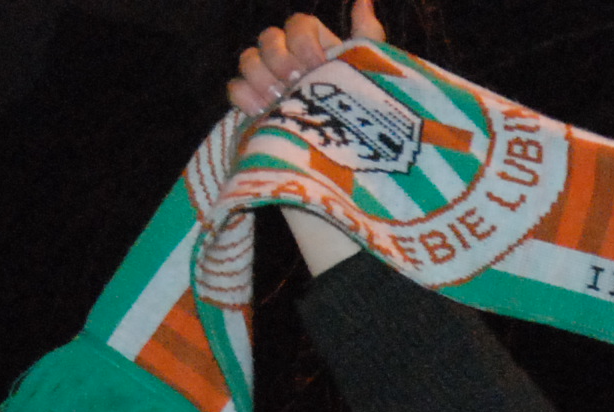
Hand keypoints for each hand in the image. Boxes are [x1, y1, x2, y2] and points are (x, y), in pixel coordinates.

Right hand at [226, 4, 385, 274]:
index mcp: (328, 59)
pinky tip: (266, 112)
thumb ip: (368, 42)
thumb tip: (364, 0)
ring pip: (249, 59)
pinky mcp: (260, 119)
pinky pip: (235, 89)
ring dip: (264, 75)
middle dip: (283, 57)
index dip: (304, 38)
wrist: (352, 190)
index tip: (319, 64)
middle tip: (301, 84)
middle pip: (269, 37)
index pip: (300, 23)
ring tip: (284, 101)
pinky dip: (247, 97)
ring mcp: (277, 94)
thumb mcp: (378, 87)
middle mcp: (299, 72)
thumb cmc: (374, 138)